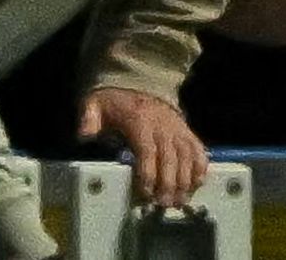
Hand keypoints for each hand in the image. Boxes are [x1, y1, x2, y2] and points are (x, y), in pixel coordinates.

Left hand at [80, 85, 209, 207]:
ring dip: (185, 181)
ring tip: (180, 201)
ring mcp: (177, 129)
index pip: (147, 151)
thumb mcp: (96, 104)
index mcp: (139, 121)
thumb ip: (89, 119)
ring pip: (187, 156)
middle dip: (168, 184)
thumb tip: (84, 135)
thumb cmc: (116, 102)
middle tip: (163, 204)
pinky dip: (200, 167)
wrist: (140, 82)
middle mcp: (162, 126)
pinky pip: (198, 149)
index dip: (148, 174)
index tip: (145, 193)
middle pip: (169, 158)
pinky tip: (197, 184)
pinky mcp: (186, 131)